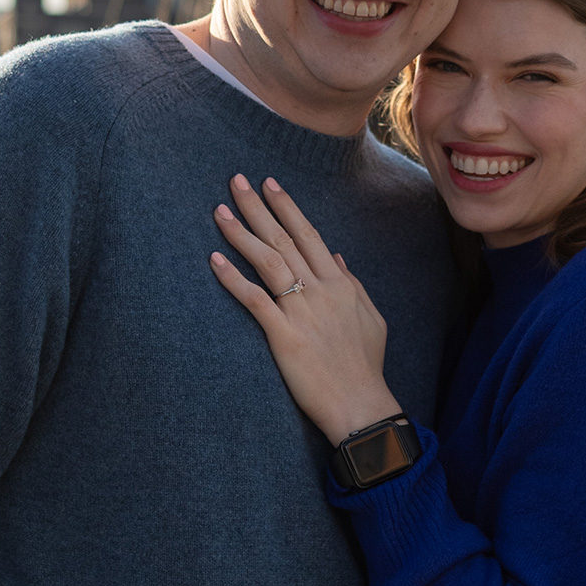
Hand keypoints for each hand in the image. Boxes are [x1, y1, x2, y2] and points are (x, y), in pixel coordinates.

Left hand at [210, 174, 401, 445]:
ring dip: (241, 233)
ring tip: (219, 210)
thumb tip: (338, 258)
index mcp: (340, 284)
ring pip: (268, 261)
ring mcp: (302, 311)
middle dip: (258, 207)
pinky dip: (233, 278)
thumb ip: (354, 285)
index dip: (287, 208)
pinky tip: (214, 259)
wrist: (360, 405)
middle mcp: (320, 290)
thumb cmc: (365, 366)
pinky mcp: (284, 335)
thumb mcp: (371, 319)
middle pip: (284, 239)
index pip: (309, 235)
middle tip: (236, 180)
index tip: (270, 185)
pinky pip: (254, 299)